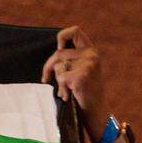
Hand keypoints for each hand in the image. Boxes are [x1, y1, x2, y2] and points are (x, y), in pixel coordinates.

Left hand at [40, 26, 112, 141]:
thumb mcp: (82, 70)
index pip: (75, 31)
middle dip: (48, 66)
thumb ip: (71, 59)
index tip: (58, 48)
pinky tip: (68, 96)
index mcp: (91, 51)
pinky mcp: (81, 77)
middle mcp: (91, 55)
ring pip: (58, 66)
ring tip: (66, 91)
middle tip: (45, 79)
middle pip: (59, 53)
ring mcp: (87, 65)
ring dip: (57, 81)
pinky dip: (61, 89)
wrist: (96, 111)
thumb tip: (52, 57)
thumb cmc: (85, 92)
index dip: (62, 36)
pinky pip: (60, 77)